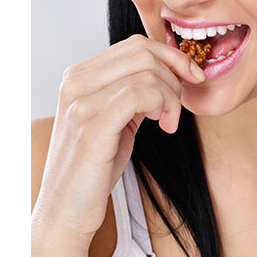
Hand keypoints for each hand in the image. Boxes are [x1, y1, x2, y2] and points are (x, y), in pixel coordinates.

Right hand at [32, 35, 204, 242]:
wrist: (65, 211)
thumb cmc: (94, 168)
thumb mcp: (114, 119)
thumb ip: (132, 92)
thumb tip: (170, 73)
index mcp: (78, 76)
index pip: (135, 45)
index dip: (171, 58)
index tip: (191, 79)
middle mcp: (75, 83)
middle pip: (143, 53)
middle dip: (174, 76)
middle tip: (176, 108)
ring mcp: (80, 103)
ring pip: (146, 72)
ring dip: (171, 97)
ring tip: (168, 122)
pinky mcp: (91, 128)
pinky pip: (140, 94)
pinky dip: (162, 106)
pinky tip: (163, 126)